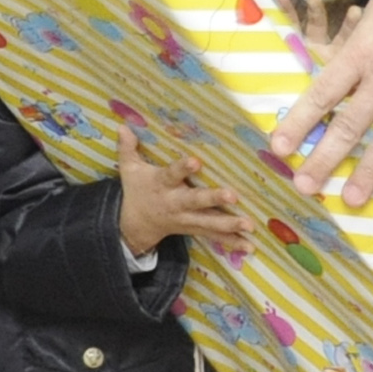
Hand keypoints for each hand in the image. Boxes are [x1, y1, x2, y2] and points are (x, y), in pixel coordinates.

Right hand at [117, 125, 252, 256]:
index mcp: (162, 185)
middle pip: (196, 201)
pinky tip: (249, 245)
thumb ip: (128, 149)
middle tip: (233, 195)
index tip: (195, 161)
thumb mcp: (129, 170)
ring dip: (230, 224)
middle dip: (214, 199)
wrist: (134, 226)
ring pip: (209, 222)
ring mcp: (186, 219)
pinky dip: (231, 242)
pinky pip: (213, 237)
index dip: (182, 169)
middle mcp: (175, 203)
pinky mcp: (194, 229)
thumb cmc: (137, 191)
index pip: (172, 175)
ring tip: (249, 224)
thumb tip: (123, 126)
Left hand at [270, 0, 372, 205]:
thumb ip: (359, 47)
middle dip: (324, 160)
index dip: (299, 123)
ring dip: (367, 172)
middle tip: (306, 186)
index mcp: (362, 50)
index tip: (278, 146)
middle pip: (349, 127)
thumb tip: (343, 75)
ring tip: (351, 198)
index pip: (322, 94)